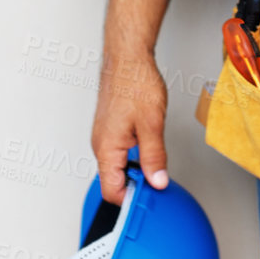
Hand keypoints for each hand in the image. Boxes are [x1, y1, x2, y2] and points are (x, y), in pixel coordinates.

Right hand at [91, 49, 168, 204]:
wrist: (127, 58)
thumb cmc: (135, 83)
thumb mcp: (152, 124)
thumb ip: (154, 157)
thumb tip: (157, 182)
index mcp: (107, 149)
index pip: (112, 192)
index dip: (132, 199)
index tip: (151, 195)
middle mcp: (101, 145)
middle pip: (115, 182)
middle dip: (137, 184)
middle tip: (159, 177)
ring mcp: (104, 137)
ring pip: (118, 167)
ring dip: (137, 168)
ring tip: (155, 158)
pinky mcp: (110, 129)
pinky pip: (119, 152)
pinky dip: (134, 155)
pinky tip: (148, 145)